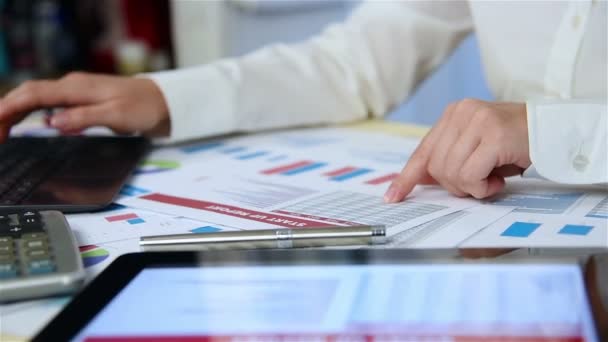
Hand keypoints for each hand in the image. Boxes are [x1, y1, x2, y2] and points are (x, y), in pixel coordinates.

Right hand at [0, 72, 169, 140]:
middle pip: (29, 95)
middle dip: (5, 111)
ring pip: (37, 99)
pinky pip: (49, 105)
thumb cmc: (143, 107)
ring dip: (16, 112)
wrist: (164, 101)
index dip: (9, 108)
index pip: (33, 95)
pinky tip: (27, 125)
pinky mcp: (82, 101)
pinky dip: (32, 113)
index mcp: (77, 88)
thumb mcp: (116, 115)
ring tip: (1, 130)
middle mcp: (72, 87)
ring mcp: (77, 93)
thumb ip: (84, 117)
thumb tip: (52, 122)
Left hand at [384, 99, 530, 200]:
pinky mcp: (493, 136)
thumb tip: (421, 180)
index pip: (422, 151)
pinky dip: (483, 187)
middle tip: (480, 182)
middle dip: (455, 185)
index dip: (407, 177)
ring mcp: (477, 122)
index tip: (393, 197)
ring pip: (451, 174)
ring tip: (492, 178)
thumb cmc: (516, 142)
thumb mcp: (477, 147)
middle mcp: (461, 113)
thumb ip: (451, 158)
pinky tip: (499, 179)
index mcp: (453, 114)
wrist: (556, 130)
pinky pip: (470, 176)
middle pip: (435, 168)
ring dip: (472, 187)